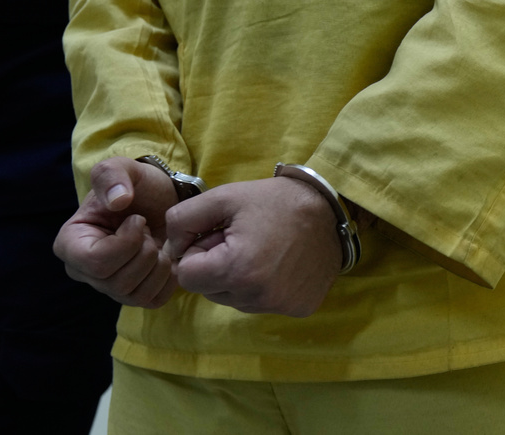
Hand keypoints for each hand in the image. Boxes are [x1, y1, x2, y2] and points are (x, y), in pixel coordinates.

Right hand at [53, 157, 179, 307]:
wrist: (164, 200)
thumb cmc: (139, 186)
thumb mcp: (124, 168)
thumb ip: (113, 175)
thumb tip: (117, 201)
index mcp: (70, 243)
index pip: (96, 261)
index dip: (127, 241)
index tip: (137, 219)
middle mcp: (84, 272)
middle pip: (117, 281)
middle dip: (145, 251)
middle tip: (149, 230)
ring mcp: (109, 287)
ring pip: (135, 294)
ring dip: (158, 264)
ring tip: (156, 241)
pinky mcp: (135, 295)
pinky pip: (153, 300)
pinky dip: (168, 279)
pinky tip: (167, 257)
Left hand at [165, 176, 341, 316]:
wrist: (331, 209)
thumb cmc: (275, 201)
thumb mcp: (223, 197)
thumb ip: (182, 219)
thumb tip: (173, 251)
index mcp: (235, 269)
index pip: (187, 277)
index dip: (198, 252)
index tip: (220, 234)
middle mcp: (257, 297)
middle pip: (210, 291)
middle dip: (218, 266)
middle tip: (244, 239)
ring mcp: (280, 306)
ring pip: (236, 299)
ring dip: (240, 278)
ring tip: (264, 249)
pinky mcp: (299, 309)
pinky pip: (264, 304)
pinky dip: (266, 286)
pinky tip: (282, 263)